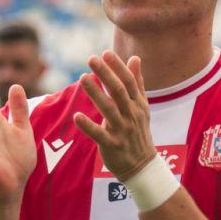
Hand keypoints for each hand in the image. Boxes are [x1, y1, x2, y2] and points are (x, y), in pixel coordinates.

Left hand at [73, 51, 155, 181]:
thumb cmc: (139, 132)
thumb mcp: (142, 107)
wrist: (143, 166)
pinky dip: (88, 126)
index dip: (118, 67)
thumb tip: (135, 58)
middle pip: (119, 91)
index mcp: (138, 104)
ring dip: (96, 94)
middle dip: (106, 74)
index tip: (106, 52)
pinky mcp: (112, 145)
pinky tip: (77, 116)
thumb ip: (138, 82)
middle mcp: (131, 115)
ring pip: (109, 109)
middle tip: (92, 59)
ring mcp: (122, 130)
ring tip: (83, 78)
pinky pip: (99, 135)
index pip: (129, 82)